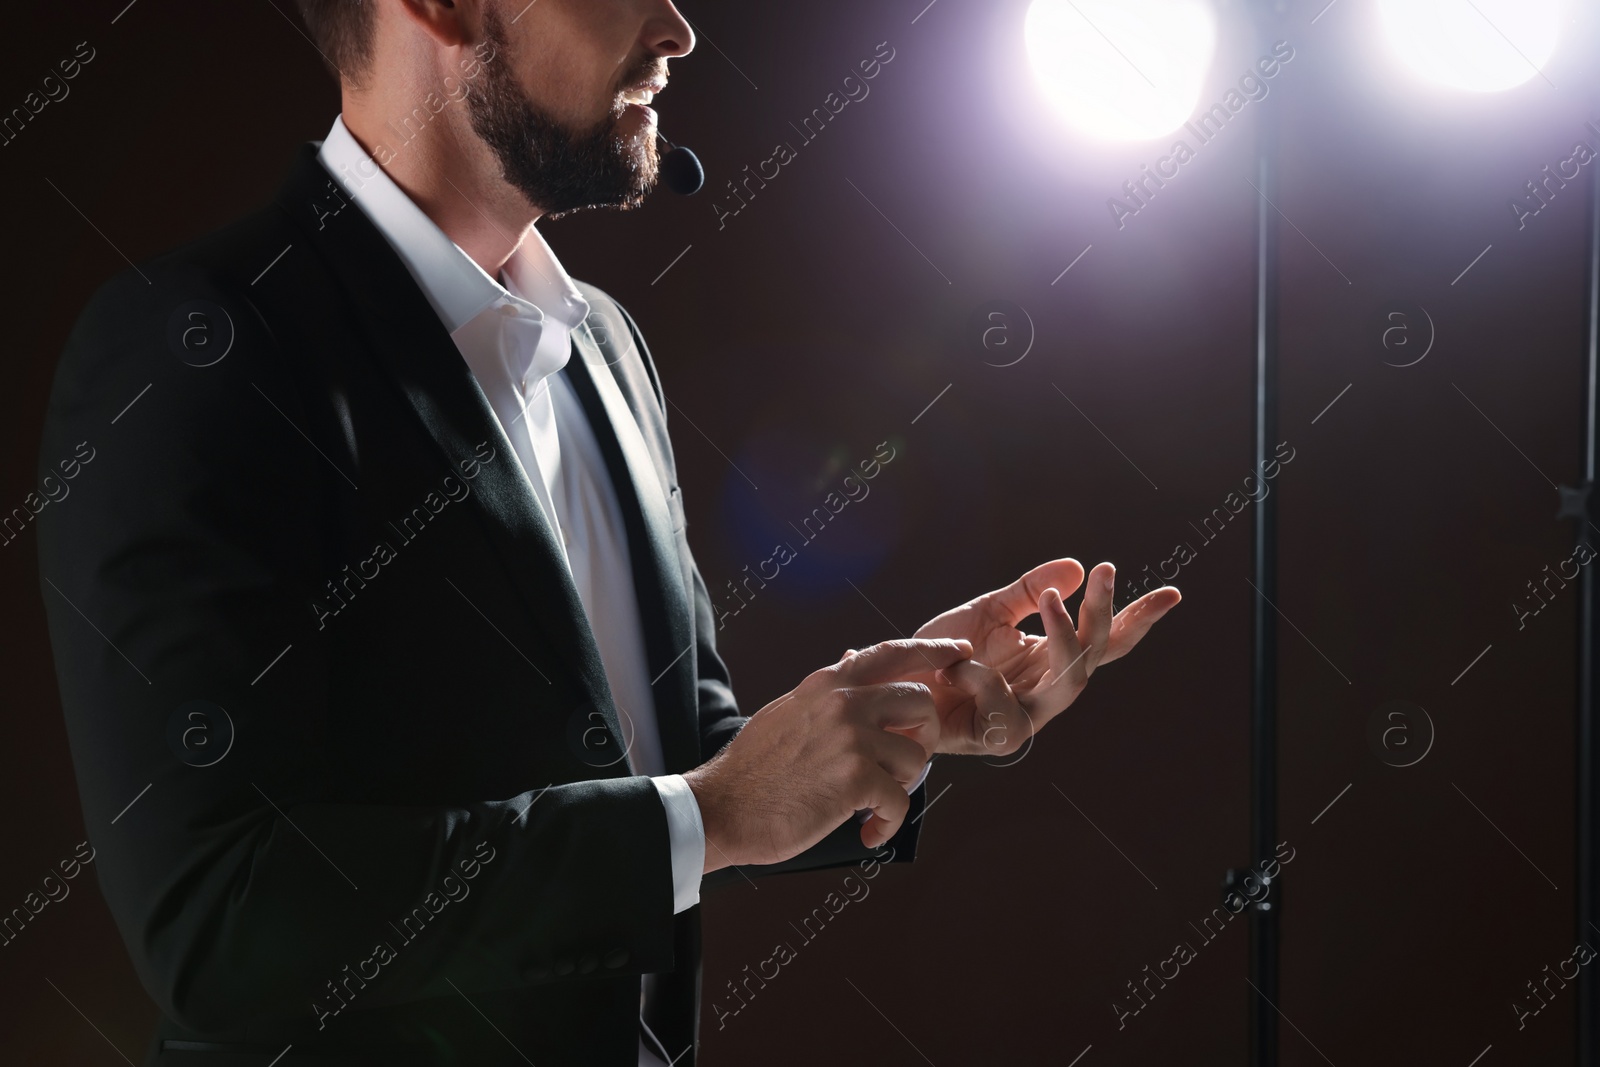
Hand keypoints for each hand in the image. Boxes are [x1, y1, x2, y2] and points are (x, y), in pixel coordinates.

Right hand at [684, 638, 971, 873]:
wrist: (722, 808)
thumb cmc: (755, 769)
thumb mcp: (789, 710)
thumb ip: (827, 688)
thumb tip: (854, 656)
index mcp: (827, 683)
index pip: (892, 652)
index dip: (934, 650)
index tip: (962, 652)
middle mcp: (842, 701)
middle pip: (921, 702)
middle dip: (922, 736)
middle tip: (901, 765)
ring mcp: (850, 737)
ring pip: (917, 756)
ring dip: (902, 786)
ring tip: (872, 802)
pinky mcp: (855, 778)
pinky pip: (901, 800)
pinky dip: (888, 823)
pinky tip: (869, 831)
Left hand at [911, 559, 1178, 756]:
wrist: (894, 690)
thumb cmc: (942, 655)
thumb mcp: (986, 612)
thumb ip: (1028, 591)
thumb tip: (1076, 566)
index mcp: (1050, 658)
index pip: (1105, 639)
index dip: (1139, 618)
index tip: (1173, 593)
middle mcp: (1047, 689)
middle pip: (1096, 654)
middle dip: (1105, 613)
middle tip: (1105, 572)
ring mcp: (1027, 717)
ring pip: (1070, 683)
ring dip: (1064, 636)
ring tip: (1049, 600)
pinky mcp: (997, 738)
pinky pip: (1007, 708)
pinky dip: (985, 678)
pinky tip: (961, 665)